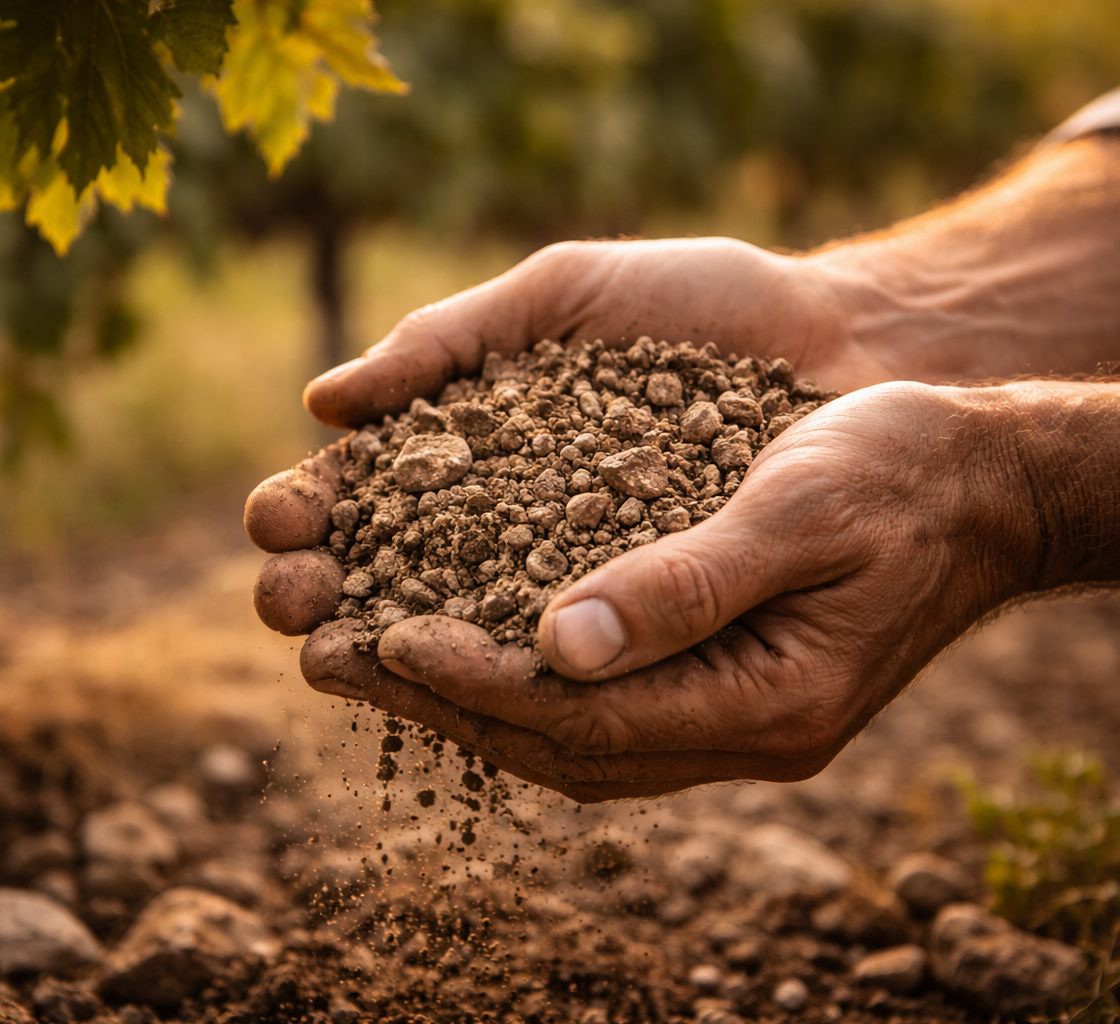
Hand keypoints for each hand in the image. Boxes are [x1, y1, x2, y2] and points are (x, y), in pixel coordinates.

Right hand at [249, 235, 887, 628]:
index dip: (315, 513)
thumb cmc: (706, 304)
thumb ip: (448, 339)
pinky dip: (510, 675)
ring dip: (397, 651)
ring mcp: (585, 587)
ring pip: (474, 636)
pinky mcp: (653, 636)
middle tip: (286, 605)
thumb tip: (321, 404)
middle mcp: (521, 529)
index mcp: (484, 447)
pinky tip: (454, 681)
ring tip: (337, 655)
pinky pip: (574, 668)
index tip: (273, 521)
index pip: (373, 494)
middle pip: (402, 576)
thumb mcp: (564, 296)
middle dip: (333, 594)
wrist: (846, 340)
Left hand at [292, 383, 1038, 799]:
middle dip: (435, 697)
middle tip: (322, 654)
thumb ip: (686, 583)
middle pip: (556, 742)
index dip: (473, 680)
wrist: (990, 482)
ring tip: (355, 644)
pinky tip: (451, 629)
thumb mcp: (800, 510)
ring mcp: (732, 715)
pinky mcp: (720, 679)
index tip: (377, 635)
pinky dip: (515, 670)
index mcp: (769, 704)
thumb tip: (555, 643)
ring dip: (458, 689)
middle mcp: (743, 732)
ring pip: (566, 731)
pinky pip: (596, 700)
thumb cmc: (907, 473)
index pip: (586, 719)